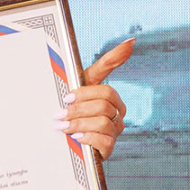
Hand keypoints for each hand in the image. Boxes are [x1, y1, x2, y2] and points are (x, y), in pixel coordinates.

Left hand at [55, 38, 134, 159]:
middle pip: (103, 106)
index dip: (85, 94)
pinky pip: (103, 140)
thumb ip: (106, 64)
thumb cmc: (75, 105)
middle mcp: (117, 114)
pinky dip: (85, 138)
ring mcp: (115, 131)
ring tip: (61, 126)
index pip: (106, 91)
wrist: (64, 136)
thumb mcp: (83, 83)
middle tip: (59, 113)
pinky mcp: (109, 148)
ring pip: (102, 122)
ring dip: (77, 123)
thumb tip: (131, 41)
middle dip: (77, 109)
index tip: (66, 96)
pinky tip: (74, 138)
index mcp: (112, 98)